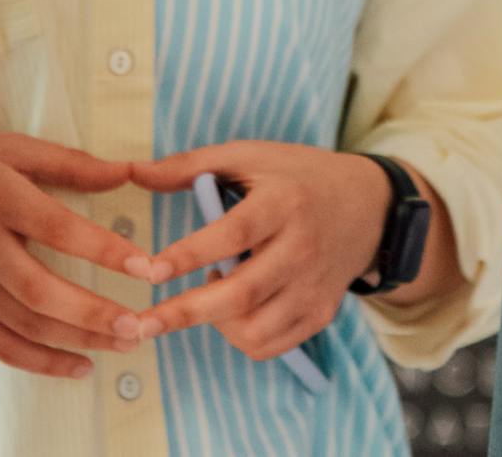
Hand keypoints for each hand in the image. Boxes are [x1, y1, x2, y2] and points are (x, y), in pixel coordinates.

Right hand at [0, 136, 136, 378]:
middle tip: (142, 323)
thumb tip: (127, 172)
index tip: (146, 265)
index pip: (56, 229)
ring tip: (127, 341)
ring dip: (79, 340)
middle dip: (95, 314)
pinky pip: (1, 347)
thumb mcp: (6, 149)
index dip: (103, 250)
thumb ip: (68, 162)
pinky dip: (42, 362)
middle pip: (40, 292)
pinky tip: (82, 366)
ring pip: (25, 326)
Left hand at [116, 143, 394, 361]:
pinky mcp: (321, 312)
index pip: (233, 234)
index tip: (148, 270)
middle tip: (140, 324)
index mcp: (284, 202)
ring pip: (253, 330)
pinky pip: (270, 345)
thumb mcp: (251, 157)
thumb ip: (191, 165)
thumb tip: (133, 172)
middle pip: (240, 295)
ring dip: (214, 324)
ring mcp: (314, 286)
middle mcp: (302, 248)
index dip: (189, 254)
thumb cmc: (298, 177)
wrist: (369, 205)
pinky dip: (240, 338)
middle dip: (184, 313)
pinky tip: (233, 311)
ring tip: (207, 294)